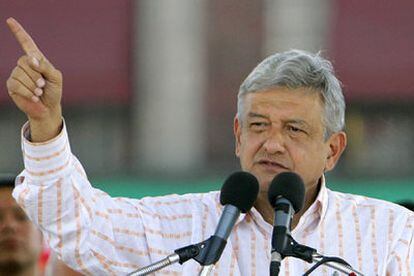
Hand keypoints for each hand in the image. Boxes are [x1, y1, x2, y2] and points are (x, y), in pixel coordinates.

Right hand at [6, 17, 62, 141]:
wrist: (48, 108)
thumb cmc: (53, 92)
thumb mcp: (56, 78)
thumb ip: (46, 67)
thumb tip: (31, 59)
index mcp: (36, 59)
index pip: (26, 42)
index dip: (18, 32)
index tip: (10, 21)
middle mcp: (25, 64)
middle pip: (25, 62)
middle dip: (36, 75)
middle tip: (43, 86)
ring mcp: (16, 74)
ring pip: (20, 73)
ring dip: (32, 85)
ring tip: (39, 92)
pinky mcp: (12, 85)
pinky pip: (16, 84)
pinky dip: (27, 92)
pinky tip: (34, 97)